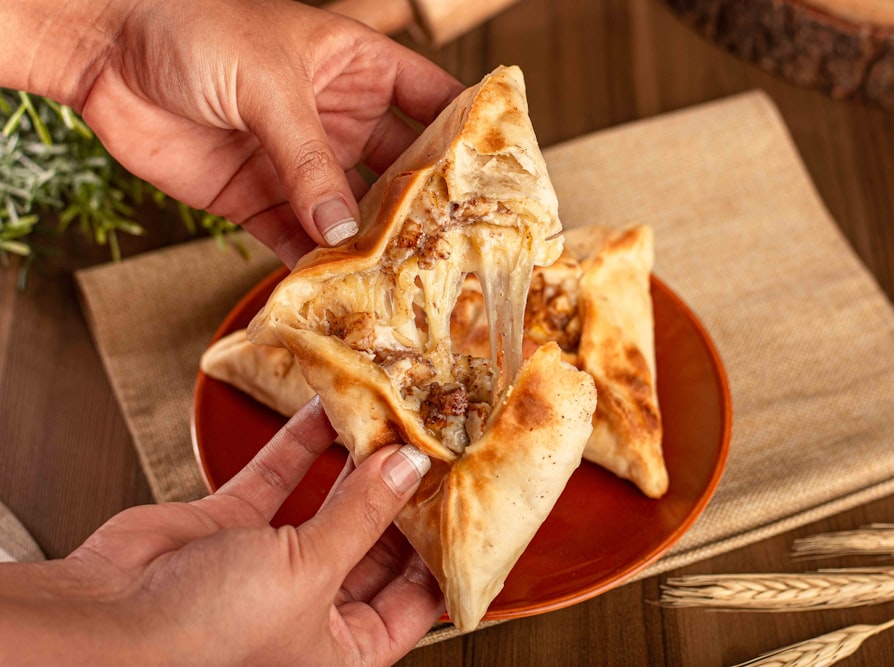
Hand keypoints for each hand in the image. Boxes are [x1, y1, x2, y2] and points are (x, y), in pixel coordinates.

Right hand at [0, 397, 439, 664]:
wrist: (104, 623)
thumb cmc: (208, 635)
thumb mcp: (308, 573)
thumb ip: (362, 517)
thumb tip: (410, 469)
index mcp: (341, 652)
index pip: (416, 601)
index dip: (445, 555)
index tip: (469, 506)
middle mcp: (310, 612)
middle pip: (377, 547)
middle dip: (402, 499)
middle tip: (435, 450)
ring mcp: (269, 567)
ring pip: (330, 509)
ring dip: (357, 466)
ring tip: (393, 423)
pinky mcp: (231, 530)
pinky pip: (279, 482)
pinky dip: (303, 447)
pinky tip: (330, 412)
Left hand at [76, 0, 462, 265]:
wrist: (105, 52)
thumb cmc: (194, 31)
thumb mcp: (268, 84)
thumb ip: (308, 158)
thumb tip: (346, 226)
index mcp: (358, 69)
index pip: (434, 100)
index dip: (471, 132)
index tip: (505, 173)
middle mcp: (340, 119)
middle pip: (404, 170)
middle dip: (430, 208)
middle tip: (461, 249)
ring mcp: (301, 164)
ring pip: (355, 213)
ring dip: (377, 245)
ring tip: (408, 282)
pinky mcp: (259, 199)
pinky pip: (299, 240)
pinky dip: (318, 266)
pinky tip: (342, 292)